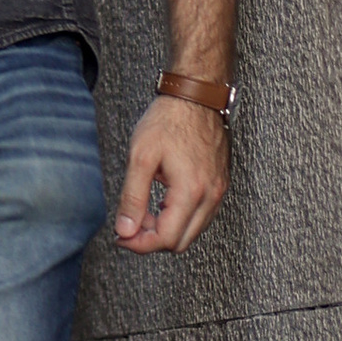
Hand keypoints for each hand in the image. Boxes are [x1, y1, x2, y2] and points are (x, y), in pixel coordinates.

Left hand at [112, 97, 228, 252]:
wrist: (195, 96)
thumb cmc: (169, 120)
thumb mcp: (140, 157)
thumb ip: (132, 197)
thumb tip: (125, 229)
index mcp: (191, 191)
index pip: (167, 239)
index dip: (139, 244)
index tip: (121, 236)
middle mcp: (210, 196)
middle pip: (181, 242)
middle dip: (152, 239)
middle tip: (130, 223)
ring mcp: (218, 191)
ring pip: (192, 231)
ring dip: (166, 229)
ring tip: (144, 209)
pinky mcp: (219, 184)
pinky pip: (201, 216)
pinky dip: (180, 217)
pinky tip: (161, 201)